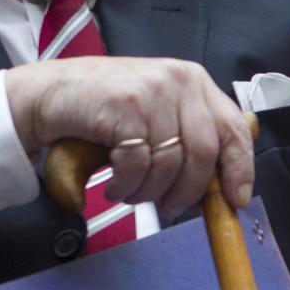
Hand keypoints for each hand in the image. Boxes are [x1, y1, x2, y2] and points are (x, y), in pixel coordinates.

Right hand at [4, 56, 253, 216]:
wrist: (49, 94)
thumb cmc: (105, 109)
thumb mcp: (158, 114)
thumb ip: (189, 138)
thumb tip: (218, 188)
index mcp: (195, 82)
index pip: (235, 128)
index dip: (240, 169)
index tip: (235, 200)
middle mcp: (180, 80)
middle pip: (205, 153)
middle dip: (188, 192)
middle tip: (171, 208)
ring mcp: (153, 91)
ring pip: (171, 164)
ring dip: (150, 192)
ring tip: (132, 191)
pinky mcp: (126, 106)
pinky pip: (138, 165)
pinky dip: (126, 186)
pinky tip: (114, 184)